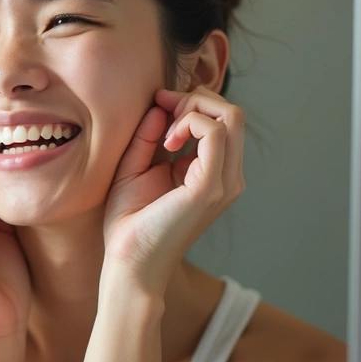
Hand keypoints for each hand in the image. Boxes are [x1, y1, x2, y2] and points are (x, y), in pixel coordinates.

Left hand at [103, 87, 245, 295]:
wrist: (128, 262)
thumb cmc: (130, 222)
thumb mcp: (136, 166)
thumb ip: (150, 135)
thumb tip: (161, 104)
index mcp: (213, 172)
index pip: (222, 119)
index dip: (191, 101)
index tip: (158, 103)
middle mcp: (227, 177)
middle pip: (232, 112)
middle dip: (195, 99)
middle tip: (163, 111)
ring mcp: (224, 183)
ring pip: (230, 116)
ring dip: (192, 109)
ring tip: (165, 132)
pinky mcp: (211, 187)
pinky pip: (215, 133)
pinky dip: (188, 124)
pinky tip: (167, 144)